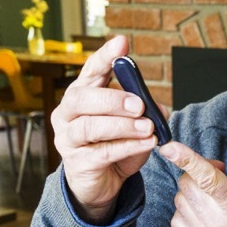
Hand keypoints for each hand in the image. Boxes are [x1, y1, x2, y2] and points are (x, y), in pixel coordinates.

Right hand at [51, 35, 158, 223]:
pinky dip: (127, 146)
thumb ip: (145, 113)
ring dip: (122, 125)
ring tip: (148, 128)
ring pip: (89, 126)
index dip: (105, 56)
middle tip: (140, 104)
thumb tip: (159, 108)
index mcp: (81, 96)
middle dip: (112, 98)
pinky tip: (147, 143)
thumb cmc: (114, 147)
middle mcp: (67, 114)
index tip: (122, 43)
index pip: (90, 71)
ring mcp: (67, 139)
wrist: (101, 184)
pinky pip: (102, 152)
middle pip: (80, 98)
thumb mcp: (134, 126)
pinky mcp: (77, 163)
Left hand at [160, 129, 226, 226]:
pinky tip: (204, 209)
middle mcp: (218, 224)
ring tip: (214, 193)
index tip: (168, 147)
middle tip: (219, 172)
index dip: (185, 158)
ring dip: (192, 190)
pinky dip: (185, 209)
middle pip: (188, 185)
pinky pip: (177, 221)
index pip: (205, 177)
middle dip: (198, 171)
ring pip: (180, 201)